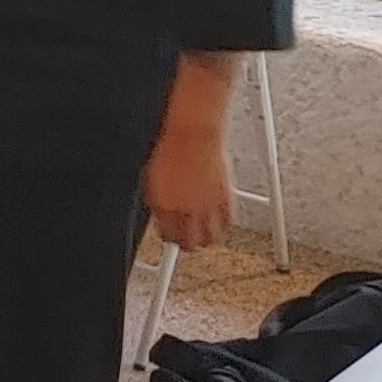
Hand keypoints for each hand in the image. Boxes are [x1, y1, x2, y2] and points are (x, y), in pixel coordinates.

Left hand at [144, 114, 234, 249]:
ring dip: (207, 239)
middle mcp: (186, 210)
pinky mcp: (226, 199)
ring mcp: (208, 206)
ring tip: (204, 237)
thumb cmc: (170, 150)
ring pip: (211, 237)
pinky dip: (224, 225)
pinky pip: (228, 222)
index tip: (171, 237)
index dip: (170, 239)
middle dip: (188, 245)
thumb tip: (160, 214)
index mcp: (164, 206)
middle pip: (191, 242)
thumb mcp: (153, 179)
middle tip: (188, 242)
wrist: (193, 135)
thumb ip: (158, 201)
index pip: (169, 236)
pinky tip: (220, 224)